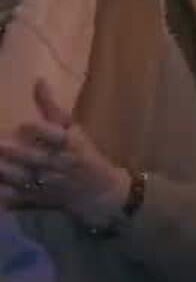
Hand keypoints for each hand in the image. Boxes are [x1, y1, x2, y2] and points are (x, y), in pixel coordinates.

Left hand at [0, 81, 130, 229]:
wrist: (101, 193)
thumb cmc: (84, 155)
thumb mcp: (73, 129)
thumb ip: (51, 108)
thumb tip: (38, 80)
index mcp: (72, 145)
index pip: (59, 138)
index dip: (42, 131)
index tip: (23, 124)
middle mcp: (61, 165)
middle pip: (38, 159)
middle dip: (17, 153)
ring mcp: (48, 185)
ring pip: (25, 180)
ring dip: (7, 173)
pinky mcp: (38, 200)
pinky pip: (18, 198)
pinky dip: (5, 194)